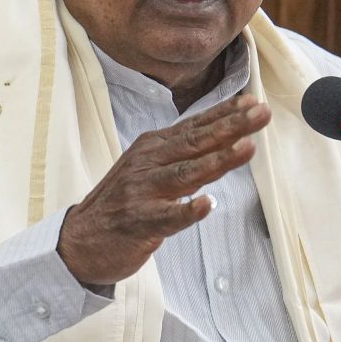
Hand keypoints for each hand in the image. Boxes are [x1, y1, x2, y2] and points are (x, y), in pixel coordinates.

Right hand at [58, 93, 270, 285]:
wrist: (80, 239)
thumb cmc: (122, 202)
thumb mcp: (148, 168)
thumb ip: (182, 153)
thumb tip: (225, 135)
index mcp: (151, 148)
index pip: (194, 126)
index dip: (225, 113)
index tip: (254, 102)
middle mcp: (146, 164)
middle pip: (194, 143)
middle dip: (230, 127)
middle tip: (260, 114)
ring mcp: (141, 192)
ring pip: (184, 174)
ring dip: (216, 161)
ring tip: (246, 148)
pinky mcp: (139, 222)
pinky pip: (167, 216)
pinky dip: (187, 210)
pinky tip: (207, 204)